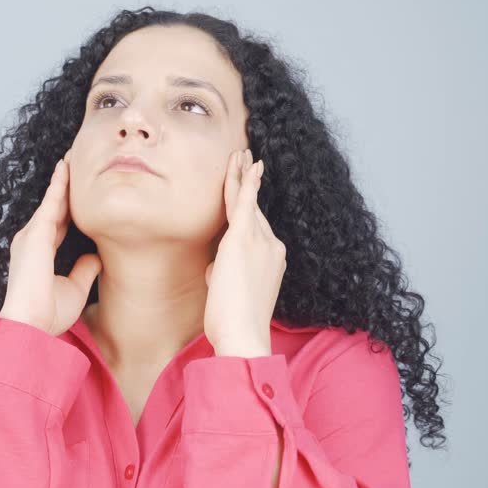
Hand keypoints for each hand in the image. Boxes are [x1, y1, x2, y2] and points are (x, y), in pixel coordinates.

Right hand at [0, 153, 101, 335]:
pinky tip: (66, 168)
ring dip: (62, 179)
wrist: (31, 323)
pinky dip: (59, 185)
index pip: (60, 224)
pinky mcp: (35, 234)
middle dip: (65, 186)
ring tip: (73, 158)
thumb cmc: (48, 313)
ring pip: (52, 201)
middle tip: (76, 164)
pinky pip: (50, 204)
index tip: (82, 192)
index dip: (70, 207)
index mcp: (40, 254)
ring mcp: (31, 236)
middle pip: (54, 207)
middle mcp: (32, 241)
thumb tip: (96, 255)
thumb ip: (84, 270)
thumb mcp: (75, 288)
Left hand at [202, 148, 285, 356]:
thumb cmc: (234, 323)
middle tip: (248, 159)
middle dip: (249, 184)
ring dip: (244, 176)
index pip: (257, 229)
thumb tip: (214, 269)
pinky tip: (248, 164)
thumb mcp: (230, 294)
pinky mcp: (242, 240)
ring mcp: (261, 242)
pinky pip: (246, 203)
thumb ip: (224, 275)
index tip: (250, 190)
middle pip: (255, 210)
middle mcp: (272, 246)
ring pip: (247, 203)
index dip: (250, 209)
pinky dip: (247, 182)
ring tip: (241, 153)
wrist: (243, 334)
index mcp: (272, 259)